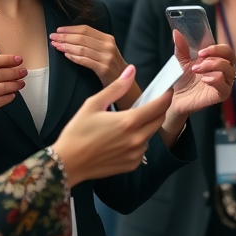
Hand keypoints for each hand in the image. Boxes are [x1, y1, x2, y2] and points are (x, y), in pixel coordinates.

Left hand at [51, 25, 126, 86]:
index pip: (86, 29)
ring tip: (56, 46)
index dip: (71, 29)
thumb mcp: (106, 50)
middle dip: (65, 36)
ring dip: (66, 46)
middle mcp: (108, 46)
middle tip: (53, 37)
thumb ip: (93, 42)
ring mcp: (107, 57)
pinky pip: (85, 60)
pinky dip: (74, 57)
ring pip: (82, 48)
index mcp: (108, 38)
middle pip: (82, 38)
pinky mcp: (103, 68)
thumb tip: (71, 36)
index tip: (59, 30)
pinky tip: (66, 55)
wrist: (124, 81)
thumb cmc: (111, 65)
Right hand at [53, 65, 171, 186]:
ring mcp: (135, 154)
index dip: (166, 96)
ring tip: (130, 122)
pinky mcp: (131, 165)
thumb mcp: (93, 104)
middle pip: (159, 120)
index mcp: (129, 121)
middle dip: (158, 109)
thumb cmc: (77, 132)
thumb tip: (131, 71)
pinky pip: (142, 149)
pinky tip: (122, 138)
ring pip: (150, 135)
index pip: (159, 106)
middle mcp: (137, 139)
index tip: (168, 90)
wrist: (67, 163)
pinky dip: (138, 141)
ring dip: (146, 126)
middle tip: (150, 103)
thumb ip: (116, 87)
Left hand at [169, 30, 235, 117]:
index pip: (225, 49)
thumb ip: (181, 48)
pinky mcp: (222, 94)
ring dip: (212, 66)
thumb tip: (176, 33)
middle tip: (199, 59)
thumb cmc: (183, 80)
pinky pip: (225, 86)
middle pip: (230, 56)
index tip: (201, 51)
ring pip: (228, 70)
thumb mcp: (181, 62)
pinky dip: (215, 80)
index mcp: (217, 60)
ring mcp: (224, 82)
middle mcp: (224, 70)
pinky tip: (204, 79)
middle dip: (215, 55)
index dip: (215, 48)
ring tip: (196, 70)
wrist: (178, 98)